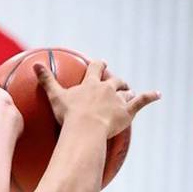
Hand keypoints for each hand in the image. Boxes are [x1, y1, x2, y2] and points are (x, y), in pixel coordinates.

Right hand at [34, 59, 159, 138]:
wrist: (85, 128)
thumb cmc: (69, 115)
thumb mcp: (55, 96)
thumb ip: (46, 80)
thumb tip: (34, 64)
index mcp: (91, 84)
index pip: (96, 68)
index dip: (99, 65)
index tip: (101, 63)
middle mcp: (106, 88)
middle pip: (114, 80)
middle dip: (116, 80)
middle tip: (117, 81)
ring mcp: (118, 99)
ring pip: (126, 91)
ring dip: (128, 91)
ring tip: (131, 92)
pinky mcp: (127, 111)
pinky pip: (142, 101)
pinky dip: (151, 97)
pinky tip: (158, 95)